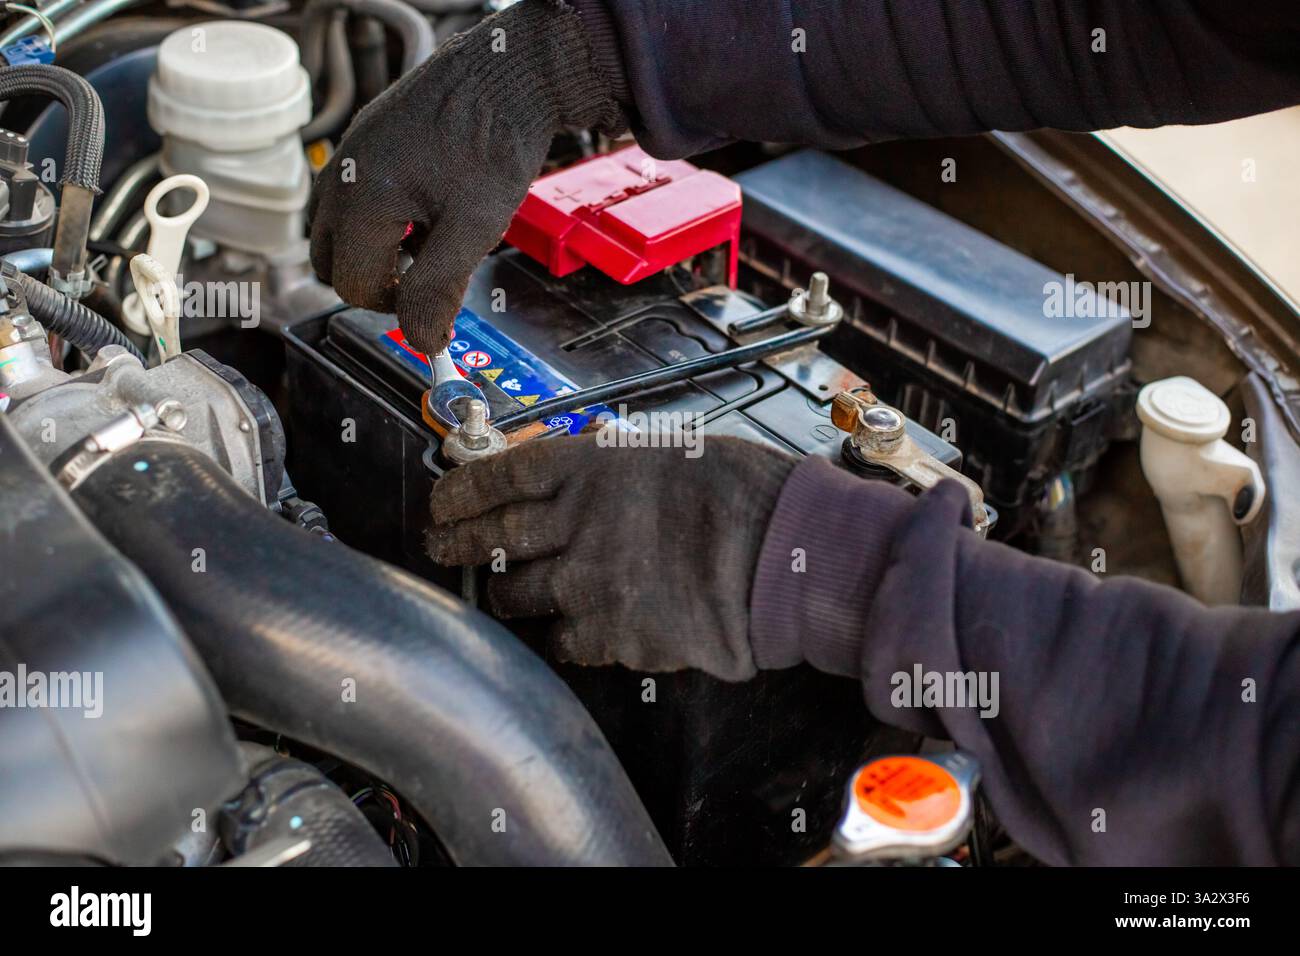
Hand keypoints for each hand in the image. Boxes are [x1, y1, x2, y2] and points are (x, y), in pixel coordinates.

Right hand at [308, 1, 623, 353]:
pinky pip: (354, 200)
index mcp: (359, 201)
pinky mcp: (364, 143)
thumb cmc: (494, 142)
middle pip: (334, 263)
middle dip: (379, 281)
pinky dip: (384, 220)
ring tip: (436, 236)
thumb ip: (439, 288)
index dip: (397, 308)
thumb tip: (421, 341)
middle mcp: (340, 177)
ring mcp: (348, 156)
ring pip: (341, 233)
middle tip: (433, 275)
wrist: (507, 75)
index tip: (437, 302)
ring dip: (380, 252)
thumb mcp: (474, 228)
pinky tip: (431, 206)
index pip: (353, 286)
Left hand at [427, 434, 797, 680]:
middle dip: (457, 544)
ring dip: (509, 595)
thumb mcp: (663, 451)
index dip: (461, 492)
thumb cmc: (740, 493)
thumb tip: (576, 481)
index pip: (498, 476)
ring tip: (511, 594)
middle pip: (491, 537)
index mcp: (587, 468)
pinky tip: (577, 628)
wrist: (779, 555)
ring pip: (516, 596)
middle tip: (443, 547)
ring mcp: (585, 583)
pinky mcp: (608, 635)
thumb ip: (607, 470)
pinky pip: (562, 642)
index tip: (442, 502)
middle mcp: (573, 523)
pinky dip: (563, 637)